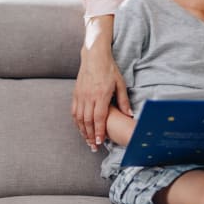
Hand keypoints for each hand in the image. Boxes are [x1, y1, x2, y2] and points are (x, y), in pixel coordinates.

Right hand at [71, 17, 129, 148]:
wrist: (94, 57)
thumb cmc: (109, 69)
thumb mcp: (120, 84)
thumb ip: (124, 101)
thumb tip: (130, 115)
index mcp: (101, 95)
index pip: (99, 118)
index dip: (99, 132)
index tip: (99, 142)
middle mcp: (89, 97)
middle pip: (88, 121)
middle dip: (90, 136)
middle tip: (93, 147)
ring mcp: (81, 95)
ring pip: (79, 118)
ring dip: (82, 131)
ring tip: (87, 141)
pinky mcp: (76, 94)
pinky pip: (74, 111)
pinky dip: (76, 122)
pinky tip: (80, 128)